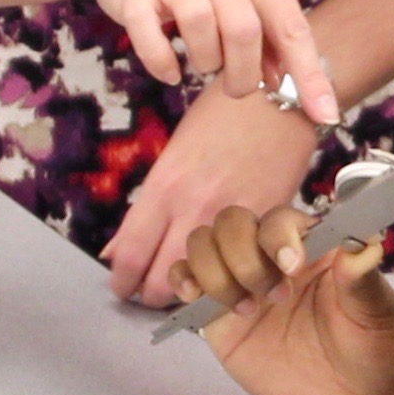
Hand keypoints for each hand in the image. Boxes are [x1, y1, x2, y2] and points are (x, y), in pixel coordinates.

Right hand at [70, 0, 340, 122]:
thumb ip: (262, 22)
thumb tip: (285, 78)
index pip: (290, 23)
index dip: (307, 74)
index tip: (325, 113)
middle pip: (245, 31)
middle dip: (244, 74)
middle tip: (235, 85)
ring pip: (201, 28)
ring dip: (205, 63)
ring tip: (201, 63)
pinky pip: (149, 35)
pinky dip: (162, 63)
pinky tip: (169, 71)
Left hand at [102, 89, 326, 302]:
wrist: (278, 99)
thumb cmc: (221, 118)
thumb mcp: (172, 155)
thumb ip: (145, 208)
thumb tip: (115, 251)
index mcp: (164, 188)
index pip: (130, 255)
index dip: (122, 281)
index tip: (122, 287)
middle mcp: (194, 210)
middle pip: (162, 281)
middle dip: (153, 295)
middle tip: (153, 293)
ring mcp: (234, 221)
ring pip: (205, 286)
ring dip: (197, 294)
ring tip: (191, 290)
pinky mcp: (268, 227)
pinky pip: (246, 272)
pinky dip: (237, 282)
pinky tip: (230, 279)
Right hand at [179, 203, 393, 394]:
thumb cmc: (378, 352)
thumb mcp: (377, 313)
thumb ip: (362, 277)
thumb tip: (363, 242)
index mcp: (314, 247)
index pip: (280, 218)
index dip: (278, 235)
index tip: (292, 267)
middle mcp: (273, 258)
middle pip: (233, 222)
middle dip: (243, 254)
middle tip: (272, 297)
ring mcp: (243, 285)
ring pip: (204, 243)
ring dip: (215, 269)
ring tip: (246, 310)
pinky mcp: (218, 318)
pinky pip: (186, 280)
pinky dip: (182, 279)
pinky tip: (197, 299)